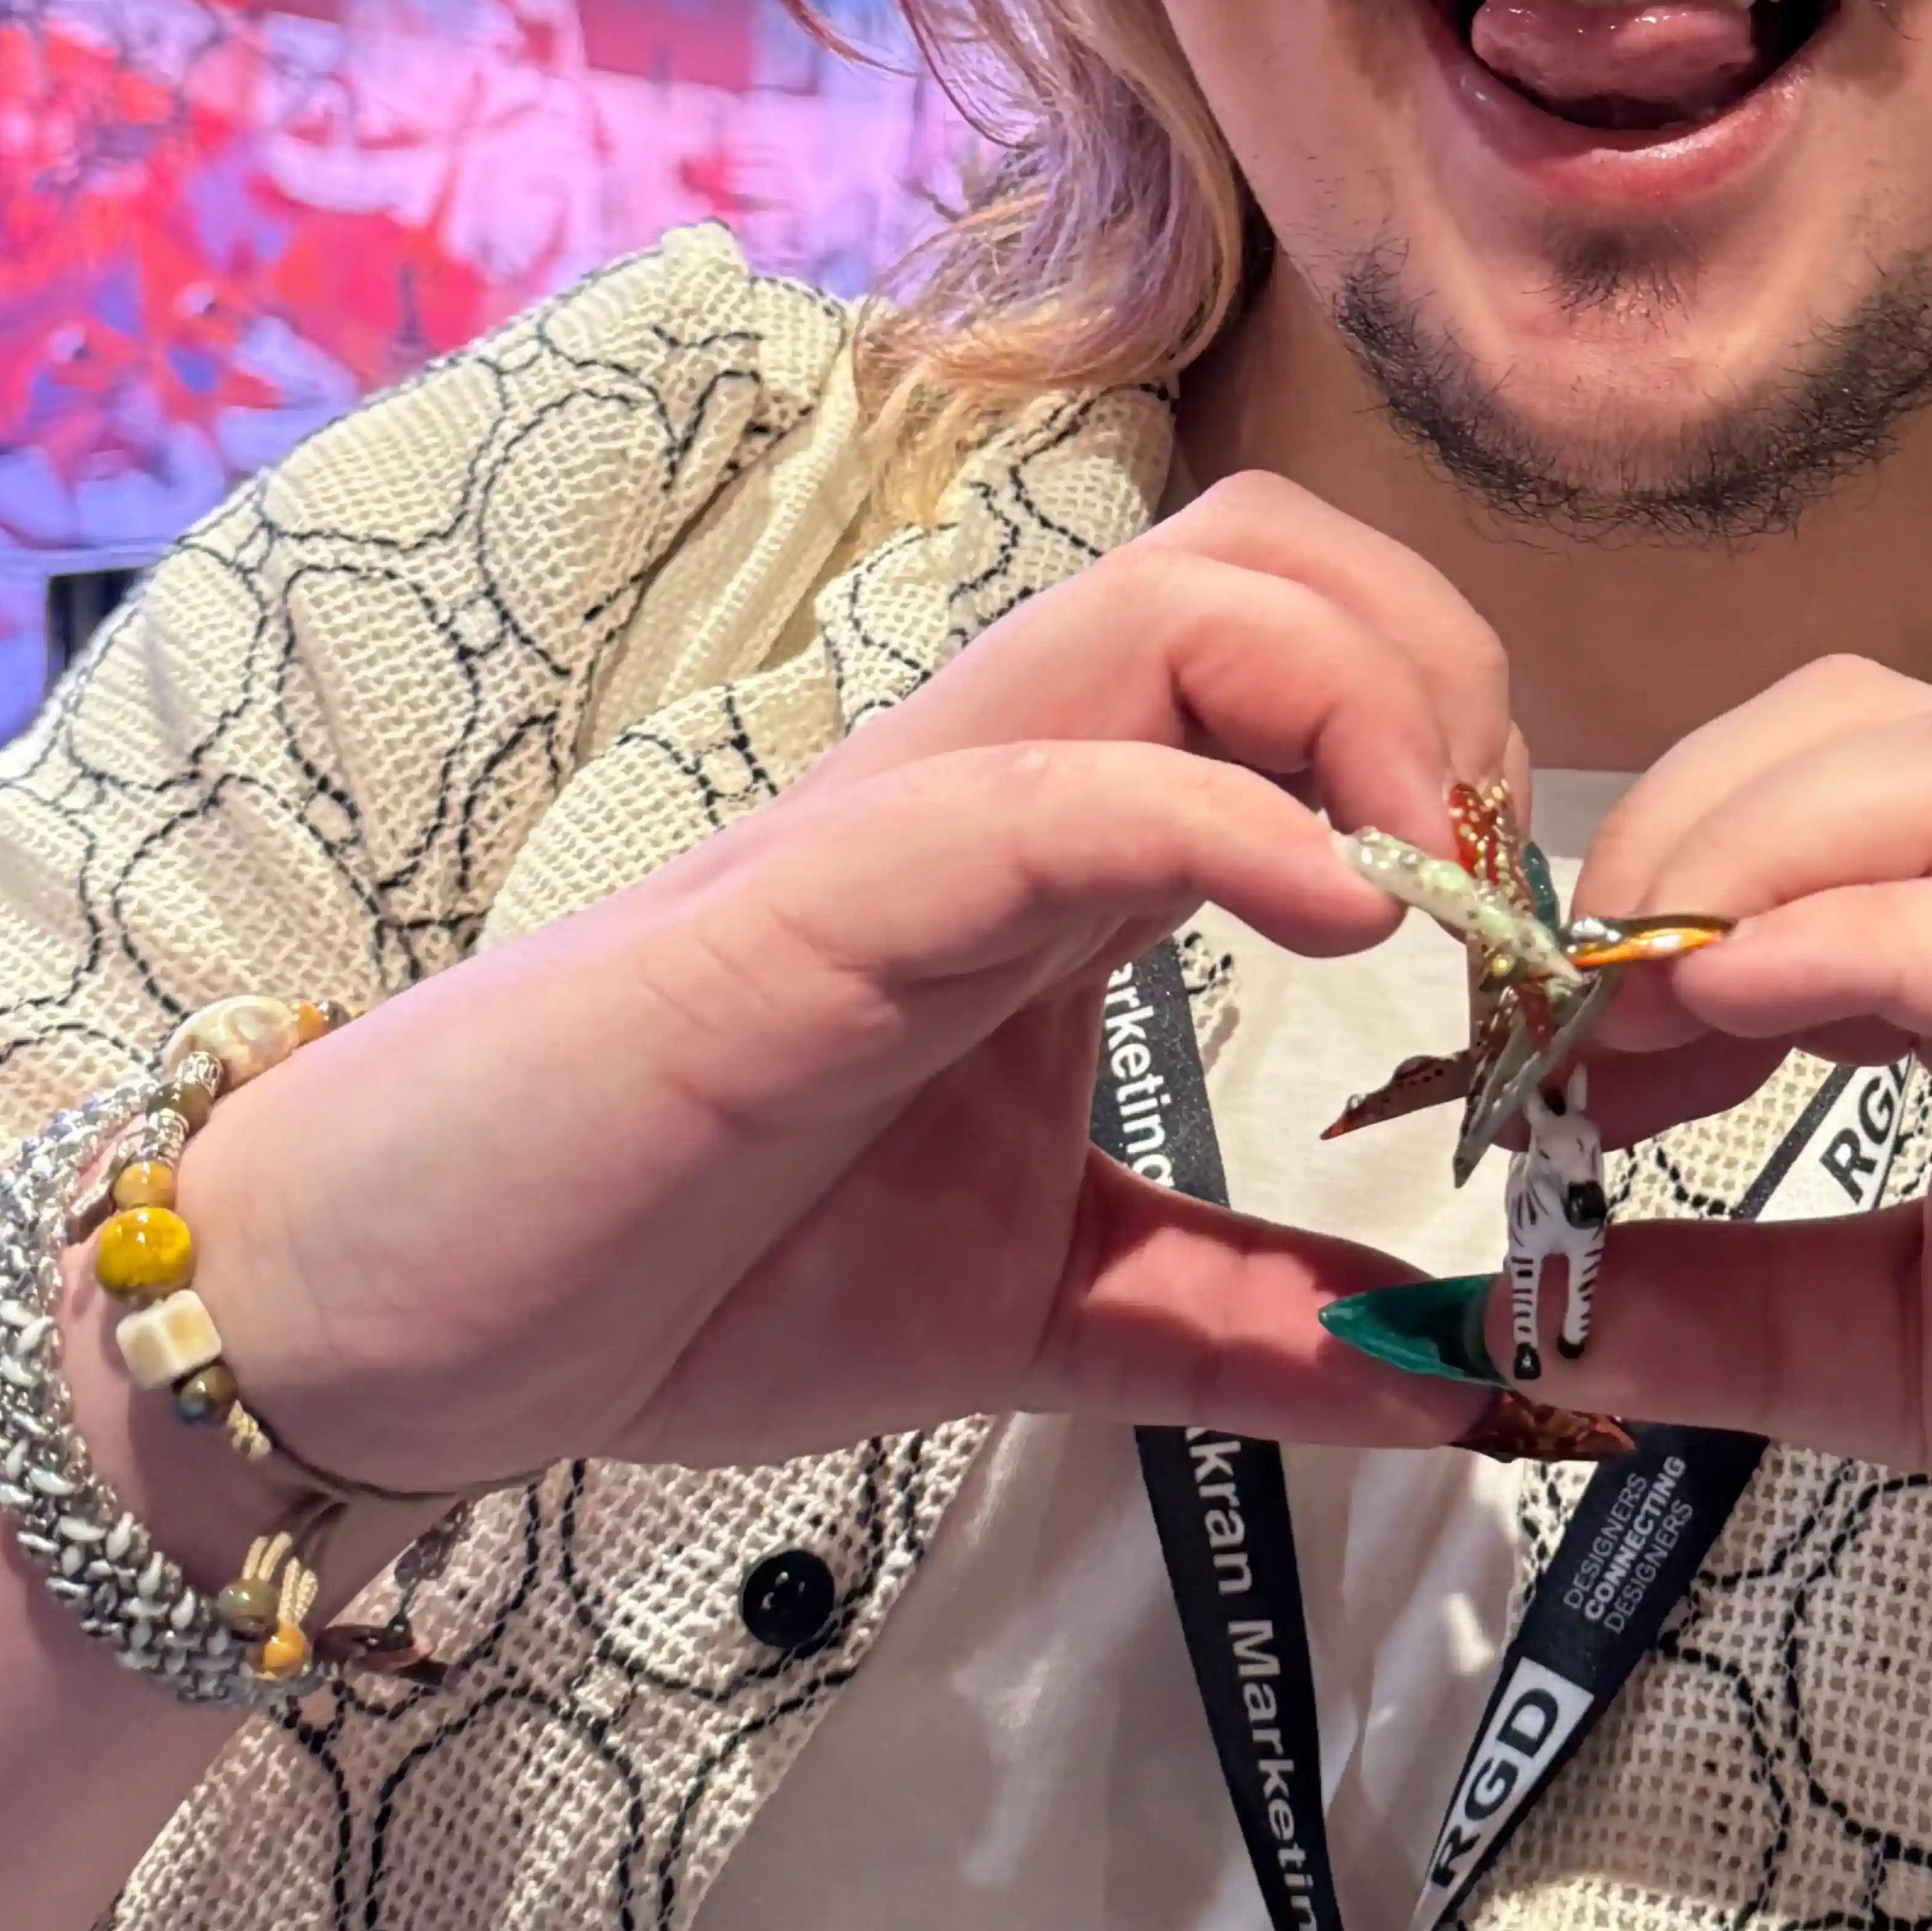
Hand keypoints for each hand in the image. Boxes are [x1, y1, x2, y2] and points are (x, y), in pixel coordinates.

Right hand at [172, 477, 1513, 1493]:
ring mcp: (905, 825)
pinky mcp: (811, 910)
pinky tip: (1346, 924)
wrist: (403, 1324)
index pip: (1302, 645)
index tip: (1528, 976)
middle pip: (1274, 551)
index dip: (1463, 759)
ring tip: (1436, 909)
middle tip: (1497, 911)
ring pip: (1182, 596)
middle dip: (1444, 680)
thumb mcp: (1044, 1315)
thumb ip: (1245, 1326)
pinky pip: (1052, 790)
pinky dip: (1228, 823)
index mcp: (1058, 848)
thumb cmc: (687, 1266)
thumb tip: (1461, 1378)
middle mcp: (995, 785)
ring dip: (1367, 711)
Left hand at [1540, 666, 1931, 1760]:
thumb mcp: (1910, 1369)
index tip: (1526, 1033)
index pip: (1817, 795)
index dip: (1643, 874)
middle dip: (1677, 823)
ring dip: (1748, 855)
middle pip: (1869, 729)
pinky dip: (1871, 944)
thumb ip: (1728, 1315)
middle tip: (1560, 1000)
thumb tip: (1516, 1307)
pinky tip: (1741, 1007)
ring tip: (1623, 1000)